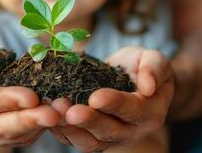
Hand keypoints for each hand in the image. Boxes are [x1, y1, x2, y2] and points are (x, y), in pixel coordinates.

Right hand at [0, 42, 59, 146]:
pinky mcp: (4, 137)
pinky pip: (24, 137)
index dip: (7, 100)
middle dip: (29, 119)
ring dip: (40, 125)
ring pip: (16, 135)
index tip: (30, 96)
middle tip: (54, 113)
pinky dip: (42, 127)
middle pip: (1, 127)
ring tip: (61, 112)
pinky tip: (58, 115)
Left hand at [49, 47, 173, 151]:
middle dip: (88, 121)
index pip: (133, 110)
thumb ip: (154, 68)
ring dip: (70, 129)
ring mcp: (110, 138)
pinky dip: (60, 130)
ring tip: (54, 111)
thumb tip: (148, 86)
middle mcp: (132, 131)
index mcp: (150, 113)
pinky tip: (46, 114)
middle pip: (110, 132)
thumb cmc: (141, 66)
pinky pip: (75, 140)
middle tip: (69, 111)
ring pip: (90, 142)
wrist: (128, 78)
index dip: (114, 104)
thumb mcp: (153, 59)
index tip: (95, 97)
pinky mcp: (91, 138)